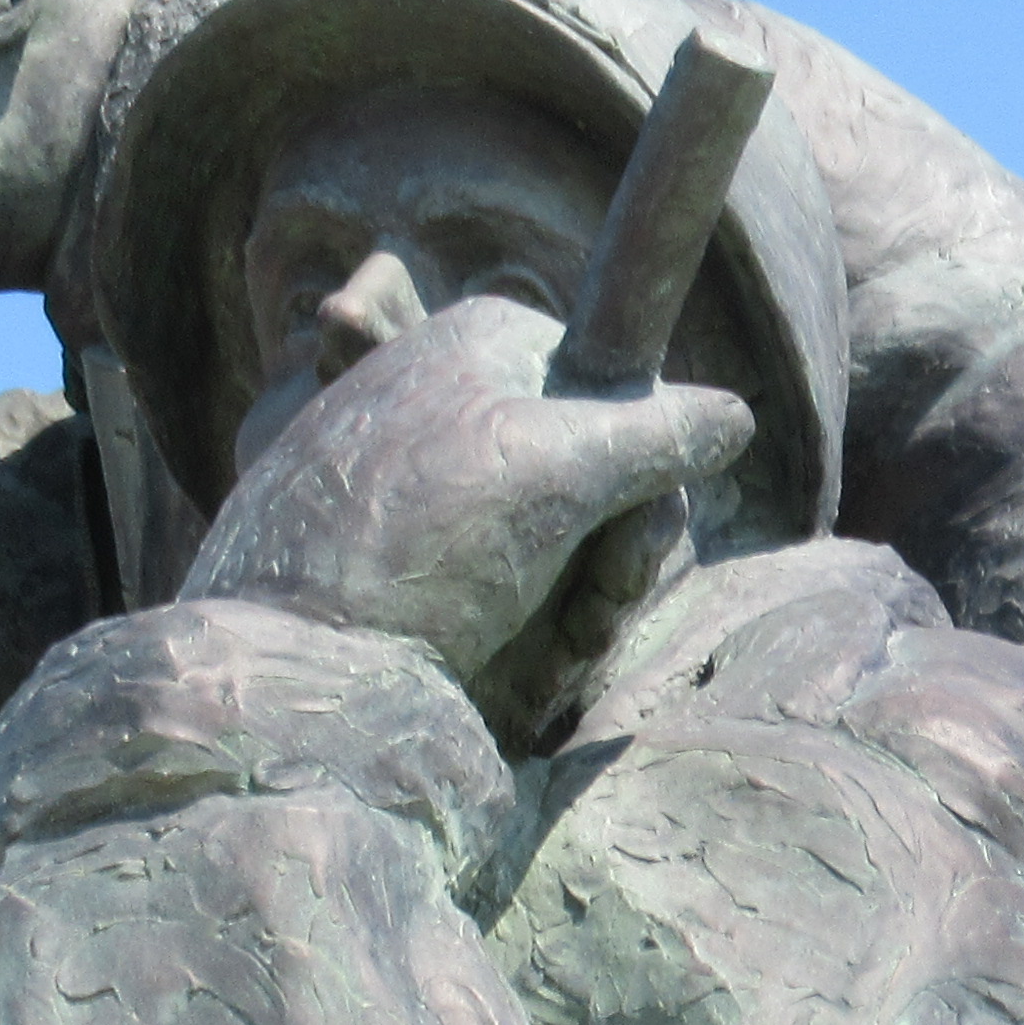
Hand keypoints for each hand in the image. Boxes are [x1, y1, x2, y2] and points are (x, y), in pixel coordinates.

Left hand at [183, 289, 754, 720]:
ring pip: (576, 545)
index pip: (626, 397)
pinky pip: (523, 591)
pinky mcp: (428, 567)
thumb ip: (657, 433)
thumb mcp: (553, 472)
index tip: (632, 540)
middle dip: (615, 560)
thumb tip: (734, 417)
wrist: (289, 673)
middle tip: (585, 617)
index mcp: (485, 347)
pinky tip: (513, 676)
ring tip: (540, 658)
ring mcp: (446, 494)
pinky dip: (537, 639)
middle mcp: (464, 408)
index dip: (645, 478)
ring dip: (584, 612)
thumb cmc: (413, 549)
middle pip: (608, 478)